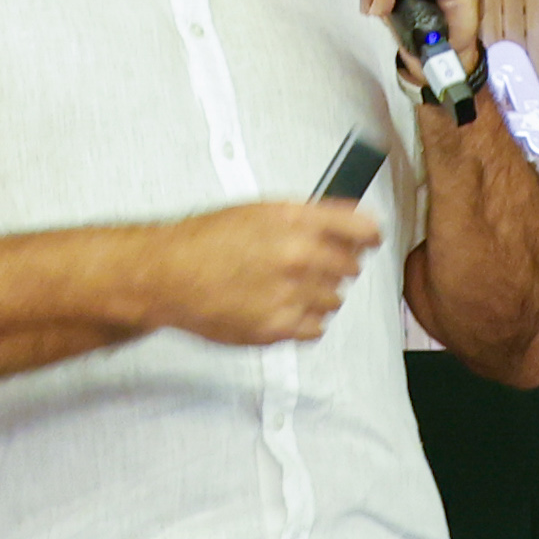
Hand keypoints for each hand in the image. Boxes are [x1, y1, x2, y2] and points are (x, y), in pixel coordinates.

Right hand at [142, 196, 383, 348]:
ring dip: (319, 295)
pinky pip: (316, 328)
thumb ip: (308, 216)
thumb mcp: (260, 210)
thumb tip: (349, 221)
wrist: (170, 274)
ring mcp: (291, 295)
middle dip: (336, 266)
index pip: (363, 229)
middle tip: (311, 266)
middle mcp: (299, 256)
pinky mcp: (279, 328)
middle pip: (351, 267)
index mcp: (297, 221)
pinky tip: (282, 308)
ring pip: (336, 300)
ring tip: (288, 288)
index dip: (368, 236)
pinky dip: (305, 321)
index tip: (368, 242)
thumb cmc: (206, 240)